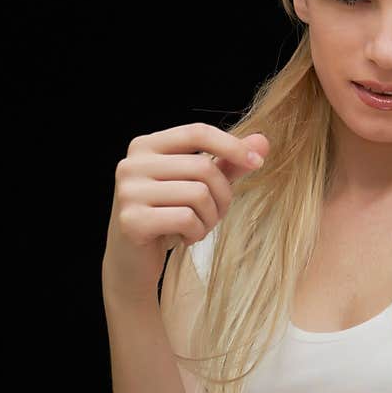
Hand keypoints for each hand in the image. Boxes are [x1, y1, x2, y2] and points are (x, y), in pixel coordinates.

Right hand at [101, 122, 269, 301]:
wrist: (133, 260)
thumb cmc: (169, 215)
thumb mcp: (199, 184)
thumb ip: (228, 162)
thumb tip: (263, 141)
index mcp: (146, 146)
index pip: (197, 132)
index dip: (232, 145)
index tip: (257, 162)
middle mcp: (132, 164)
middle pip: (203, 167)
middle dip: (223, 195)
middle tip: (218, 213)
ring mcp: (128, 192)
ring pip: (198, 194)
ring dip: (211, 217)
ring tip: (200, 226)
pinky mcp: (132, 220)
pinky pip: (186, 219)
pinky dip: (197, 232)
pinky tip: (187, 237)